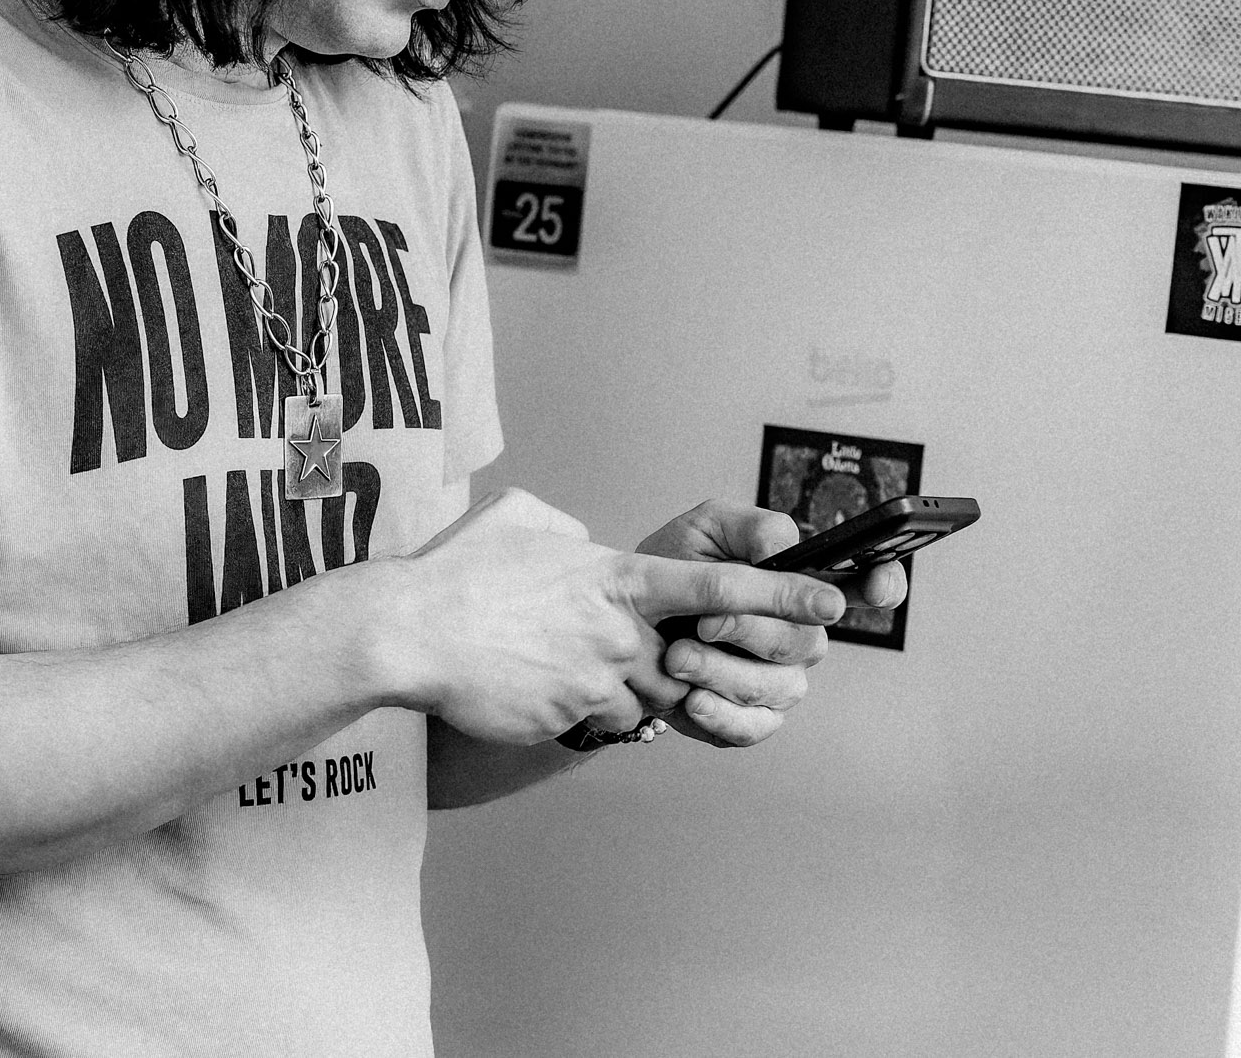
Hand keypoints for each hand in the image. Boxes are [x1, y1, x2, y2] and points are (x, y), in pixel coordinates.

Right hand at [383, 488, 842, 746]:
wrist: (408, 634)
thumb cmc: (457, 573)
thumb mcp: (516, 520)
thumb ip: (563, 529)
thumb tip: (577, 540)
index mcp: (616, 577)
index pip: (720, 586)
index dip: (782, 593)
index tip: (832, 599)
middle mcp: (619, 632)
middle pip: (684, 657)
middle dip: (670, 659)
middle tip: (622, 648)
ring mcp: (596, 680)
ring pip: (641, 694)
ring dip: (616, 685)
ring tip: (559, 663)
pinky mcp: (568, 718)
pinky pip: (594, 721)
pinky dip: (573, 708)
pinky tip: (528, 687)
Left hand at [635, 501, 906, 747]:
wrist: (625, 619)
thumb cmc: (674, 567)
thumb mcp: (704, 529)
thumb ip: (749, 528)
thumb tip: (782, 548)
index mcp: (804, 583)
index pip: (866, 584)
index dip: (884, 584)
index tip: (876, 584)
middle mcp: (803, 635)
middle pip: (806, 640)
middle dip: (751, 628)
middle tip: (705, 620)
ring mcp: (782, 681)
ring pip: (777, 686)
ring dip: (723, 671)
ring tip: (677, 655)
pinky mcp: (753, 719)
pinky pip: (752, 728)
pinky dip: (720, 714)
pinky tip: (692, 698)